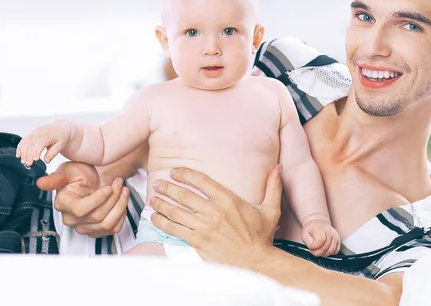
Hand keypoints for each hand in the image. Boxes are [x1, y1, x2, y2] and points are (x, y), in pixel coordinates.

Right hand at [16, 121, 69, 165]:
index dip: (36, 151)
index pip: (40, 143)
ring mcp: (34, 132)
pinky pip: (23, 140)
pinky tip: (18, 155)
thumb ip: (53, 152)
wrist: (59, 127)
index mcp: (48, 134)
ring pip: (25, 142)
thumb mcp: (61, 144)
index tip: (35, 160)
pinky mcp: (30, 134)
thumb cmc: (61, 137)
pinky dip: (20, 148)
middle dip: (28, 154)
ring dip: (23, 152)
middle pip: (31, 144)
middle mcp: (39, 132)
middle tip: (28, 164)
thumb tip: (46, 161)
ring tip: (23, 162)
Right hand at [36, 161, 128, 237]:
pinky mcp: (96, 230)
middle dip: (113, 198)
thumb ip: (56, 178)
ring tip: (124, 190)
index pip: (81, 210)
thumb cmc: (78, 174)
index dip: (98, 200)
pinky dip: (122, 215)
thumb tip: (40, 183)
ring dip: (120, 206)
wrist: (88, 180)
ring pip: (107, 224)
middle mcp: (71, 219)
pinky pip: (113, 229)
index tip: (108, 187)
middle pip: (97, 217)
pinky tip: (122, 201)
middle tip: (120, 183)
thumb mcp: (68, 170)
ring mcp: (84, 227)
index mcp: (63, 204)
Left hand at [149, 165, 282, 266]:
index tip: (175, 171)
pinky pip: (175, 229)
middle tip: (157, 183)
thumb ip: (272, 187)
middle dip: (168, 187)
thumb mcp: (271, 209)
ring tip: (153, 199)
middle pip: (184, 195)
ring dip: (161, 204)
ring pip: (176, 211)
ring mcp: (204, 227)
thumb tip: (277, 167)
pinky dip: (162, 223)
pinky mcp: (198, 241)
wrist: (255, 262)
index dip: (185, 174)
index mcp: (229, 200)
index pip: (202, 181)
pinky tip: (155, 218)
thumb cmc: (261, 236)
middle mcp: (214, 211)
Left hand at [301, 218, 340, 256]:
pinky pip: (335, 251)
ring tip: (318, 251)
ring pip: (331, 250)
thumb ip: (308, 242)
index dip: (315, 247)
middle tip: (313, 251)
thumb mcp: (304, 234)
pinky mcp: (338, 240)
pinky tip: (324, 250)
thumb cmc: (311, 230)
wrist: (318, 224)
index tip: (311, 248)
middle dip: (318, 252)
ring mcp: (335, 236)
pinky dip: (329, 253)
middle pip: (326, 247)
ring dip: (324, 254)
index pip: (320, 240)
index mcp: (320, 228)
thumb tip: (313, 249)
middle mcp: (329, 231)